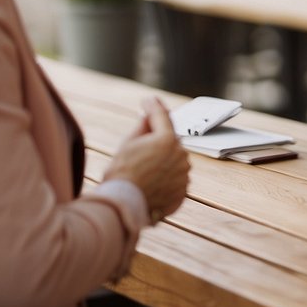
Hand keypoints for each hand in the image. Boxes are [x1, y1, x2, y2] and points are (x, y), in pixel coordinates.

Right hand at [103, 98, 189, 222]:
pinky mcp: (183, 191)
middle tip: (139, 151)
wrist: (123, 205)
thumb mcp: (128, 143)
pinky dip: (166, 180)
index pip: (162, 116)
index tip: (149, 101)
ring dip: (163, 162)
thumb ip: (143, 125)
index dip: (154, 106)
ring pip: (174, 161)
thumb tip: (149, 116)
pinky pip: (175, 180)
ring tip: (143, 173)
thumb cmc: (122, 173)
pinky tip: (150, 184)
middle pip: (169, 141)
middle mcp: (181, 155)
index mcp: (167, 140)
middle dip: (158, 141)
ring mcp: (184, 175)